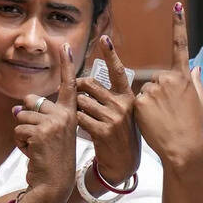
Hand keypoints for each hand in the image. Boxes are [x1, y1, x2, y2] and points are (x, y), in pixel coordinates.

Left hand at [13, 43, 77, 202]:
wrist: (54, 184)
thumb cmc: (51, 160)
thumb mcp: (49, 133)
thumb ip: (39, 115)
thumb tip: (18, 105)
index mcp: (72, 114)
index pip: (68, 85)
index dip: (65, 64)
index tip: (64, 44)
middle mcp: (66, 116)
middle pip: (32, 103)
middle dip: (27, 120)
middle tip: (39, 142)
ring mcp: (55, 123)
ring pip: (22, 117)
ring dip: (22, 135)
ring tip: (36, 149)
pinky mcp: (41, 132)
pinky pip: (18, 130)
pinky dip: (20, 144)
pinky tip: (32, 154)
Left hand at [77, 34, 139, 184]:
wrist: (124, 164)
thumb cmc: (120, 137)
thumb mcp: (122, 114)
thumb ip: (110, 98)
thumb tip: (86, 83)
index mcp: (129, 97)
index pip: (118, 71)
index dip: (111, 54)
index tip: (104, 38)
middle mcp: (123, 105)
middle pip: (90, 85)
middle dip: (78, 89)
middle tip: (74, 97)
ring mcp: (114, 118)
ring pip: (81, 101)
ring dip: (75, 108)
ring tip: (80, 118)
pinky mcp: (103, 130)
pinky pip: (80, 117)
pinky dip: (75, 122)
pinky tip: (80, 129)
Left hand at [136, 2, 202, 168]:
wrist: (182, 148)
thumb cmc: (194, 127)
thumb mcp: (201, 103)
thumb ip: (196, 83)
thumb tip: (196, 67)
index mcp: (184, 77)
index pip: (181, 45)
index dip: (179, 25)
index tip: (177, 6)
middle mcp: (168, 78)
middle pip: (157, 79)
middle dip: (159, 92)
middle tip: (169, 112)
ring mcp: (153, 89)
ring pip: (146, 90)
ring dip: (150, 102)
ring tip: (161, 118)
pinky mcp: (140, 100)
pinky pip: (137, 100)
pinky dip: (141, 110)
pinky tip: (152, 121)